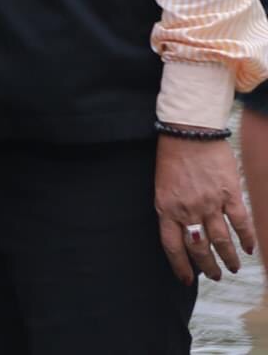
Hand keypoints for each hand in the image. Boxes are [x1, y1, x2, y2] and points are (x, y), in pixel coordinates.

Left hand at [155, 132, 255, 282]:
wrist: (189, 132)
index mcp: (165, 208)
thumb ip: (171, 208)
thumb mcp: (162, 185)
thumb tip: (184, 230)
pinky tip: (249, 248)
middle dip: (208, 266)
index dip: (179, 265)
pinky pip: (240, 223)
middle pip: (199, 248)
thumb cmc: (172, 156)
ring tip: (232, 267)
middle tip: (215, 275)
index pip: (172, 246)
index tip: (186, 279)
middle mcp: (187, 210)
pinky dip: (246, 238)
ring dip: (228, 257)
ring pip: (221, 240)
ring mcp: (210, 203)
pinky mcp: (230, 194)